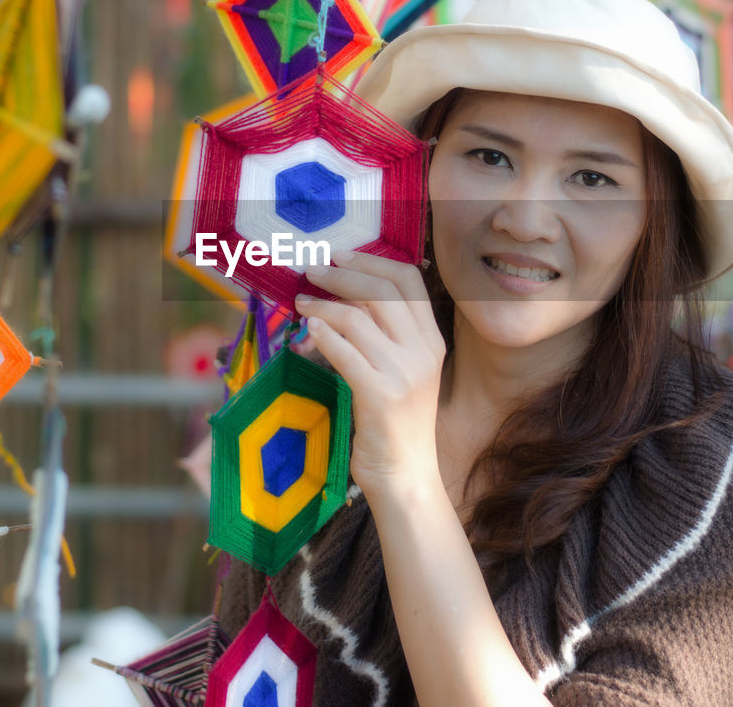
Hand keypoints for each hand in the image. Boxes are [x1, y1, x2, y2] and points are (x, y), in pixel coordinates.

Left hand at [293, 250, 446, 496]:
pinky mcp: (381, 396)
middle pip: (382, 291)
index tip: (340, 256)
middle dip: (341, 274)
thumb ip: (382, 336)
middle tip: (310, 270)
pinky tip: (308, 329)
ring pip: (359, 318)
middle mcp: (424, 351)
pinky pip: (346, 352)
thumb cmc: (395, 424)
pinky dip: (323, 334)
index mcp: (432, 340)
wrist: (406, 476)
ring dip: (323, 305)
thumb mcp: (400, 372)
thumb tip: (340, 299)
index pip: (408, 280)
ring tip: (301, 304)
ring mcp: (405, 373)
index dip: (371, 261)